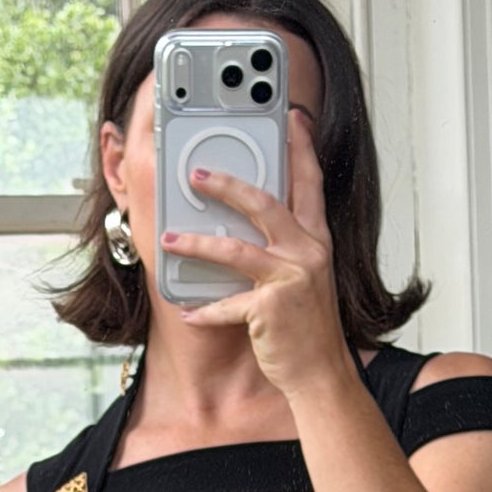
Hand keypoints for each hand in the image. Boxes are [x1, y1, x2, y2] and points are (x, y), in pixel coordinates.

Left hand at [161, 107, 353, 398]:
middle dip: (226, 184)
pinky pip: (227, 304)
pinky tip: (187, 311)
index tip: (290, 118)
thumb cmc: (306, 325)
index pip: (309, 182)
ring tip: (170, 238)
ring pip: (235, 250)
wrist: (321, 373)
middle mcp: (307, 252)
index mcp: (316, 239)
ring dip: (196, 243)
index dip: (300, 147)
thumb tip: (247, 220)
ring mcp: (290, 280)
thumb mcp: (303, 276)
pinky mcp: (271, 309)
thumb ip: (283, 245)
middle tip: (195, 174)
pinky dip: (204, 310)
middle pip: (264, 203)